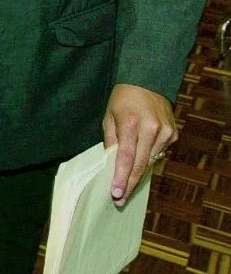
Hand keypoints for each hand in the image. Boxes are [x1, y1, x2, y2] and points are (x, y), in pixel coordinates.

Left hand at [103, 83, 176, 205]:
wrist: (148, 81)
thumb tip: (111, 164)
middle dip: (129, 184)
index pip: (125, 157)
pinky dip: (148, 159)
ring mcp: (165, 132)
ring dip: (138, 173)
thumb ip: (110, 140)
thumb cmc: (122, 99)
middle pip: (140, 164)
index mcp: (131, 123)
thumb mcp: (109, 116)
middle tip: (120, 200)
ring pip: (151, 162)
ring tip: (126, 183)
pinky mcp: (173, 134)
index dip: (121, 178)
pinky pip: (159, 154)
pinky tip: (140, 160)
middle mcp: (151, 129)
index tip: (116, 194)